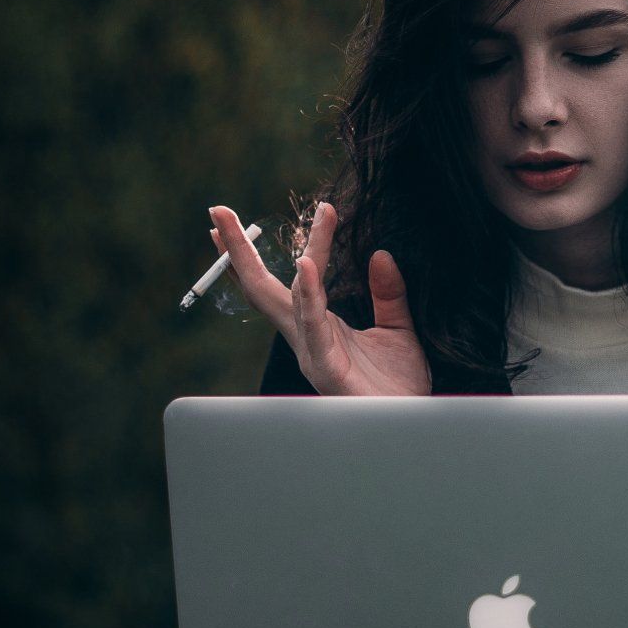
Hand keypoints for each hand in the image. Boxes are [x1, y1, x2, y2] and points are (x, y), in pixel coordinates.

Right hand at [207, 202, 432, 395]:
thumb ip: (387, 295)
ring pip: (277, 299)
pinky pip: (312, 325)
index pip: (297, 277)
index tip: (323, 206)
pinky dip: (307, 295)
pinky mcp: (324, 366)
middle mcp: (305, 336)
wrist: (410, 422)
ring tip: (235, 226)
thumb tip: (379, 254)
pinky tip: (304, 266)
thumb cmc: (398, 385)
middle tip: (217, 210)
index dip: (304, 241)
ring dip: (250, 261)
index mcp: (318, 325)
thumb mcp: (397, 329)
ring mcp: (310, 351)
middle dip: (235, 250)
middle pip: (261, 286)